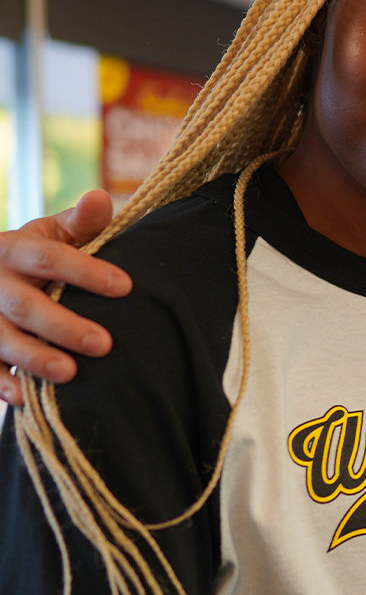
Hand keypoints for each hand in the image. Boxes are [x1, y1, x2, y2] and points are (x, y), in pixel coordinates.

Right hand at [0, 191, 130, 404]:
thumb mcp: (54, 232)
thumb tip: (100, 198)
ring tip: (69, 373)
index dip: (86, 272)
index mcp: (15, 249)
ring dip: (33, 357)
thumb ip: (81, 222)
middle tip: (104, 344)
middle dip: (63, 326)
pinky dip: (0, 382)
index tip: (125, 287)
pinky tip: (22, 397)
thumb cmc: (37, 253)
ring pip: (1, 337)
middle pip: (26, 306)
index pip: (51, 259)